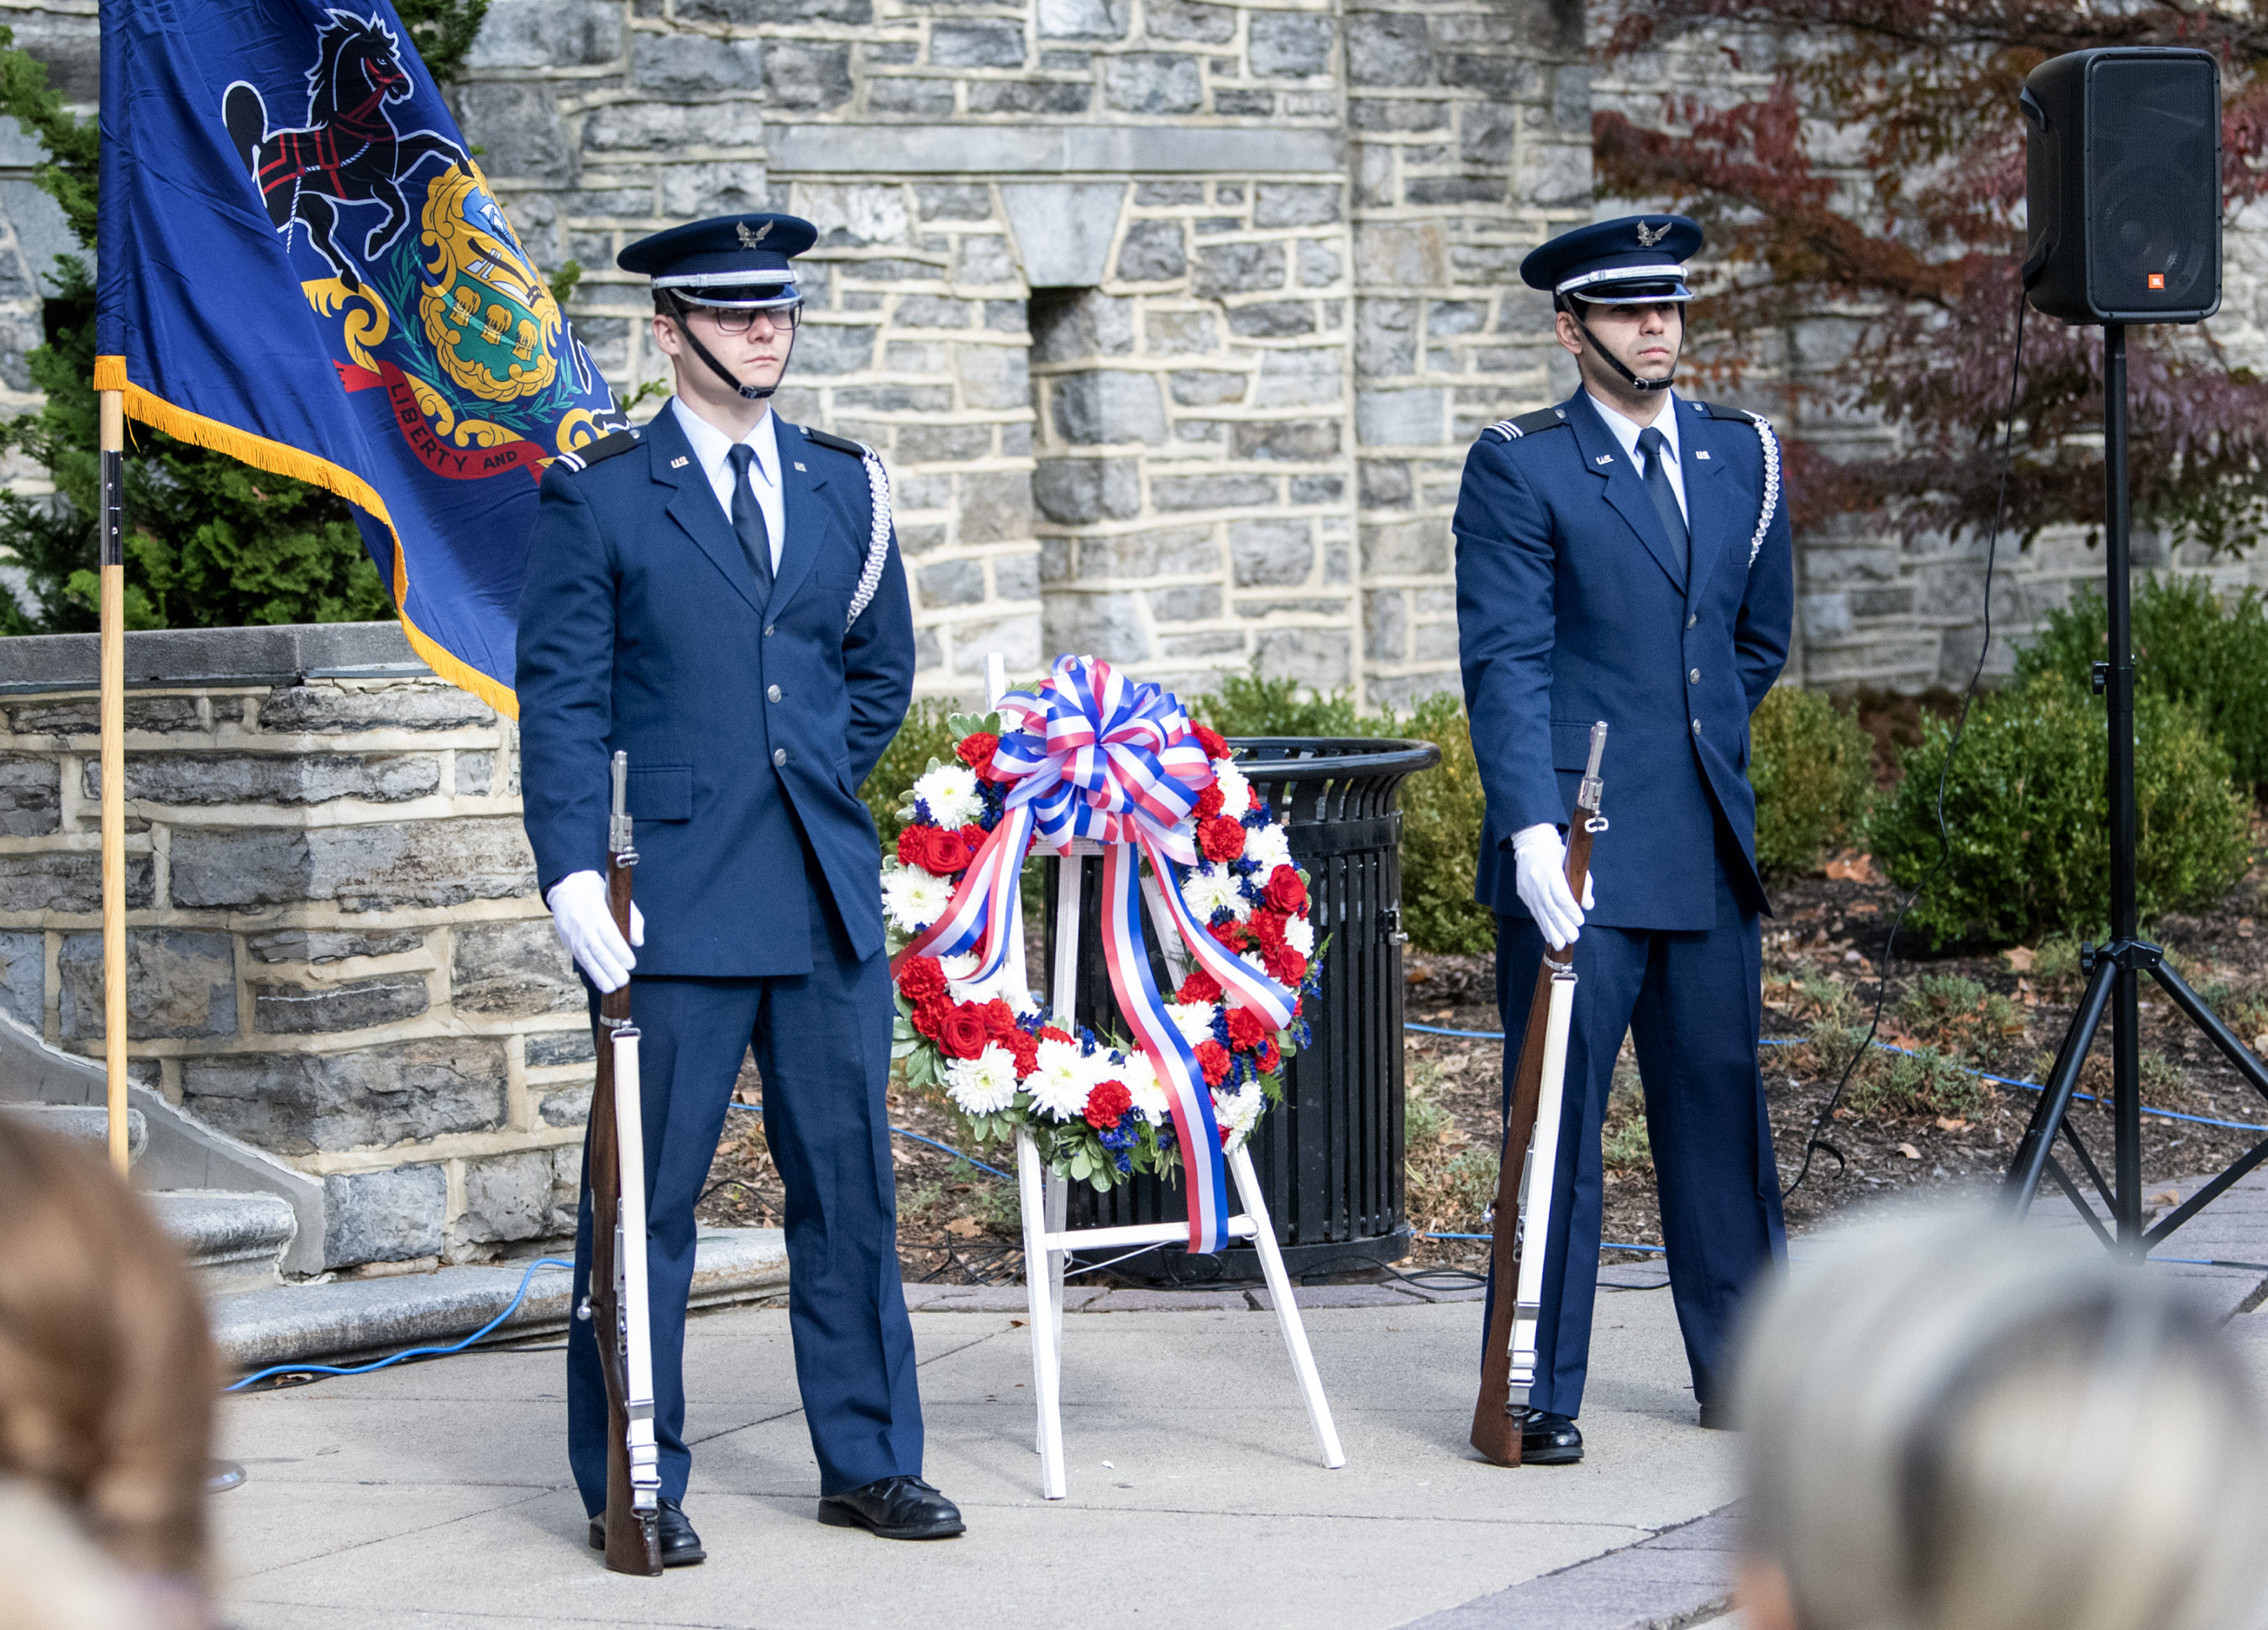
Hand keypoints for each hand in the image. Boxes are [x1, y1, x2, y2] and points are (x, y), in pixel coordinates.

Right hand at [546, 870, 644, 991]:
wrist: (567, 889)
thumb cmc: (598, 894)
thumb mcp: (618, 898)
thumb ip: (632, 918)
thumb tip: (638, 942)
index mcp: (596, 911)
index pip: (608, 935)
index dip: (619, 952)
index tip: (631, 963)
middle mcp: (583, 925)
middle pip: (597, 950)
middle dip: (611, 968)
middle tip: (624, 980)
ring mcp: (573, 935)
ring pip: (587, 959)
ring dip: (600, 976)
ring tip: (613, 988)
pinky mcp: (568, 943)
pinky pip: (581, 960)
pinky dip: (592, 973)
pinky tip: (602, 983)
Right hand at [1511, 824, 1594, 946]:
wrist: (1531, 843)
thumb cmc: (1557, 853)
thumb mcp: (1573, 861)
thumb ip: (1583, 882)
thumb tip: (1587, 905)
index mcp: (1549, 870)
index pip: (1560, 895)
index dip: (1570, 910)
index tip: (1580, 921)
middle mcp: (1536, 881)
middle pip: (1550, 908)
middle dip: (1562, 925)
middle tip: (1573, 938)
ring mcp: (1527, 888)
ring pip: (1540, 913)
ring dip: (1551, 931)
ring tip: (1561, 944)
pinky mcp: (1523, 894)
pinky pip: (1534, 912)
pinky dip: (1543, 926)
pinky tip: (1550, 937)